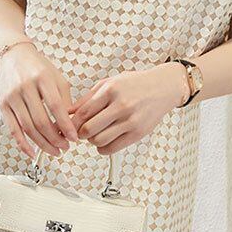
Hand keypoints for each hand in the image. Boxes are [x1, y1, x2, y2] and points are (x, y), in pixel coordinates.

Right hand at [0, 43, 77, 157]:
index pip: (56, 106)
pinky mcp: (3, 105)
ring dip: (42, 144)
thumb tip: (71, 125)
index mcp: (42, 78)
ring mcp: (12, 97)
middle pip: (41, 120)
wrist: (12, 56)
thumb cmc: (38, 68)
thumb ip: (65, 100)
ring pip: (27, 127)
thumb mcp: (57, 78)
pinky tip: (33, 153)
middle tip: (66, 147)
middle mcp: (25, 87)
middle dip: (55, 138)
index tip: (74, 138)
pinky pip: (13, 129)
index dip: (65, 125)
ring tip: (55, 151)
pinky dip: (23, 144)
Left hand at [68, 63, 188, 154]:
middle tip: (81, 132)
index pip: (83, 113)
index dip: (72, 122)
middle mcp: (121, 105)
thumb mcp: (109, 83)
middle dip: (80, 133)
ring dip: (92, 141)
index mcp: (111, 90)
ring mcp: (131, 120)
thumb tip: (68, 112)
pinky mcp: (138, 133)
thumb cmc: (136, 84)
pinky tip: (105, 140)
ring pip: (99, 141)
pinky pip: (113, 148)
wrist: (163, 87)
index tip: (70, 126)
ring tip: (95, 134)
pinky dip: (103, 148)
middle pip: (89, 129)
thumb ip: (88, 98)